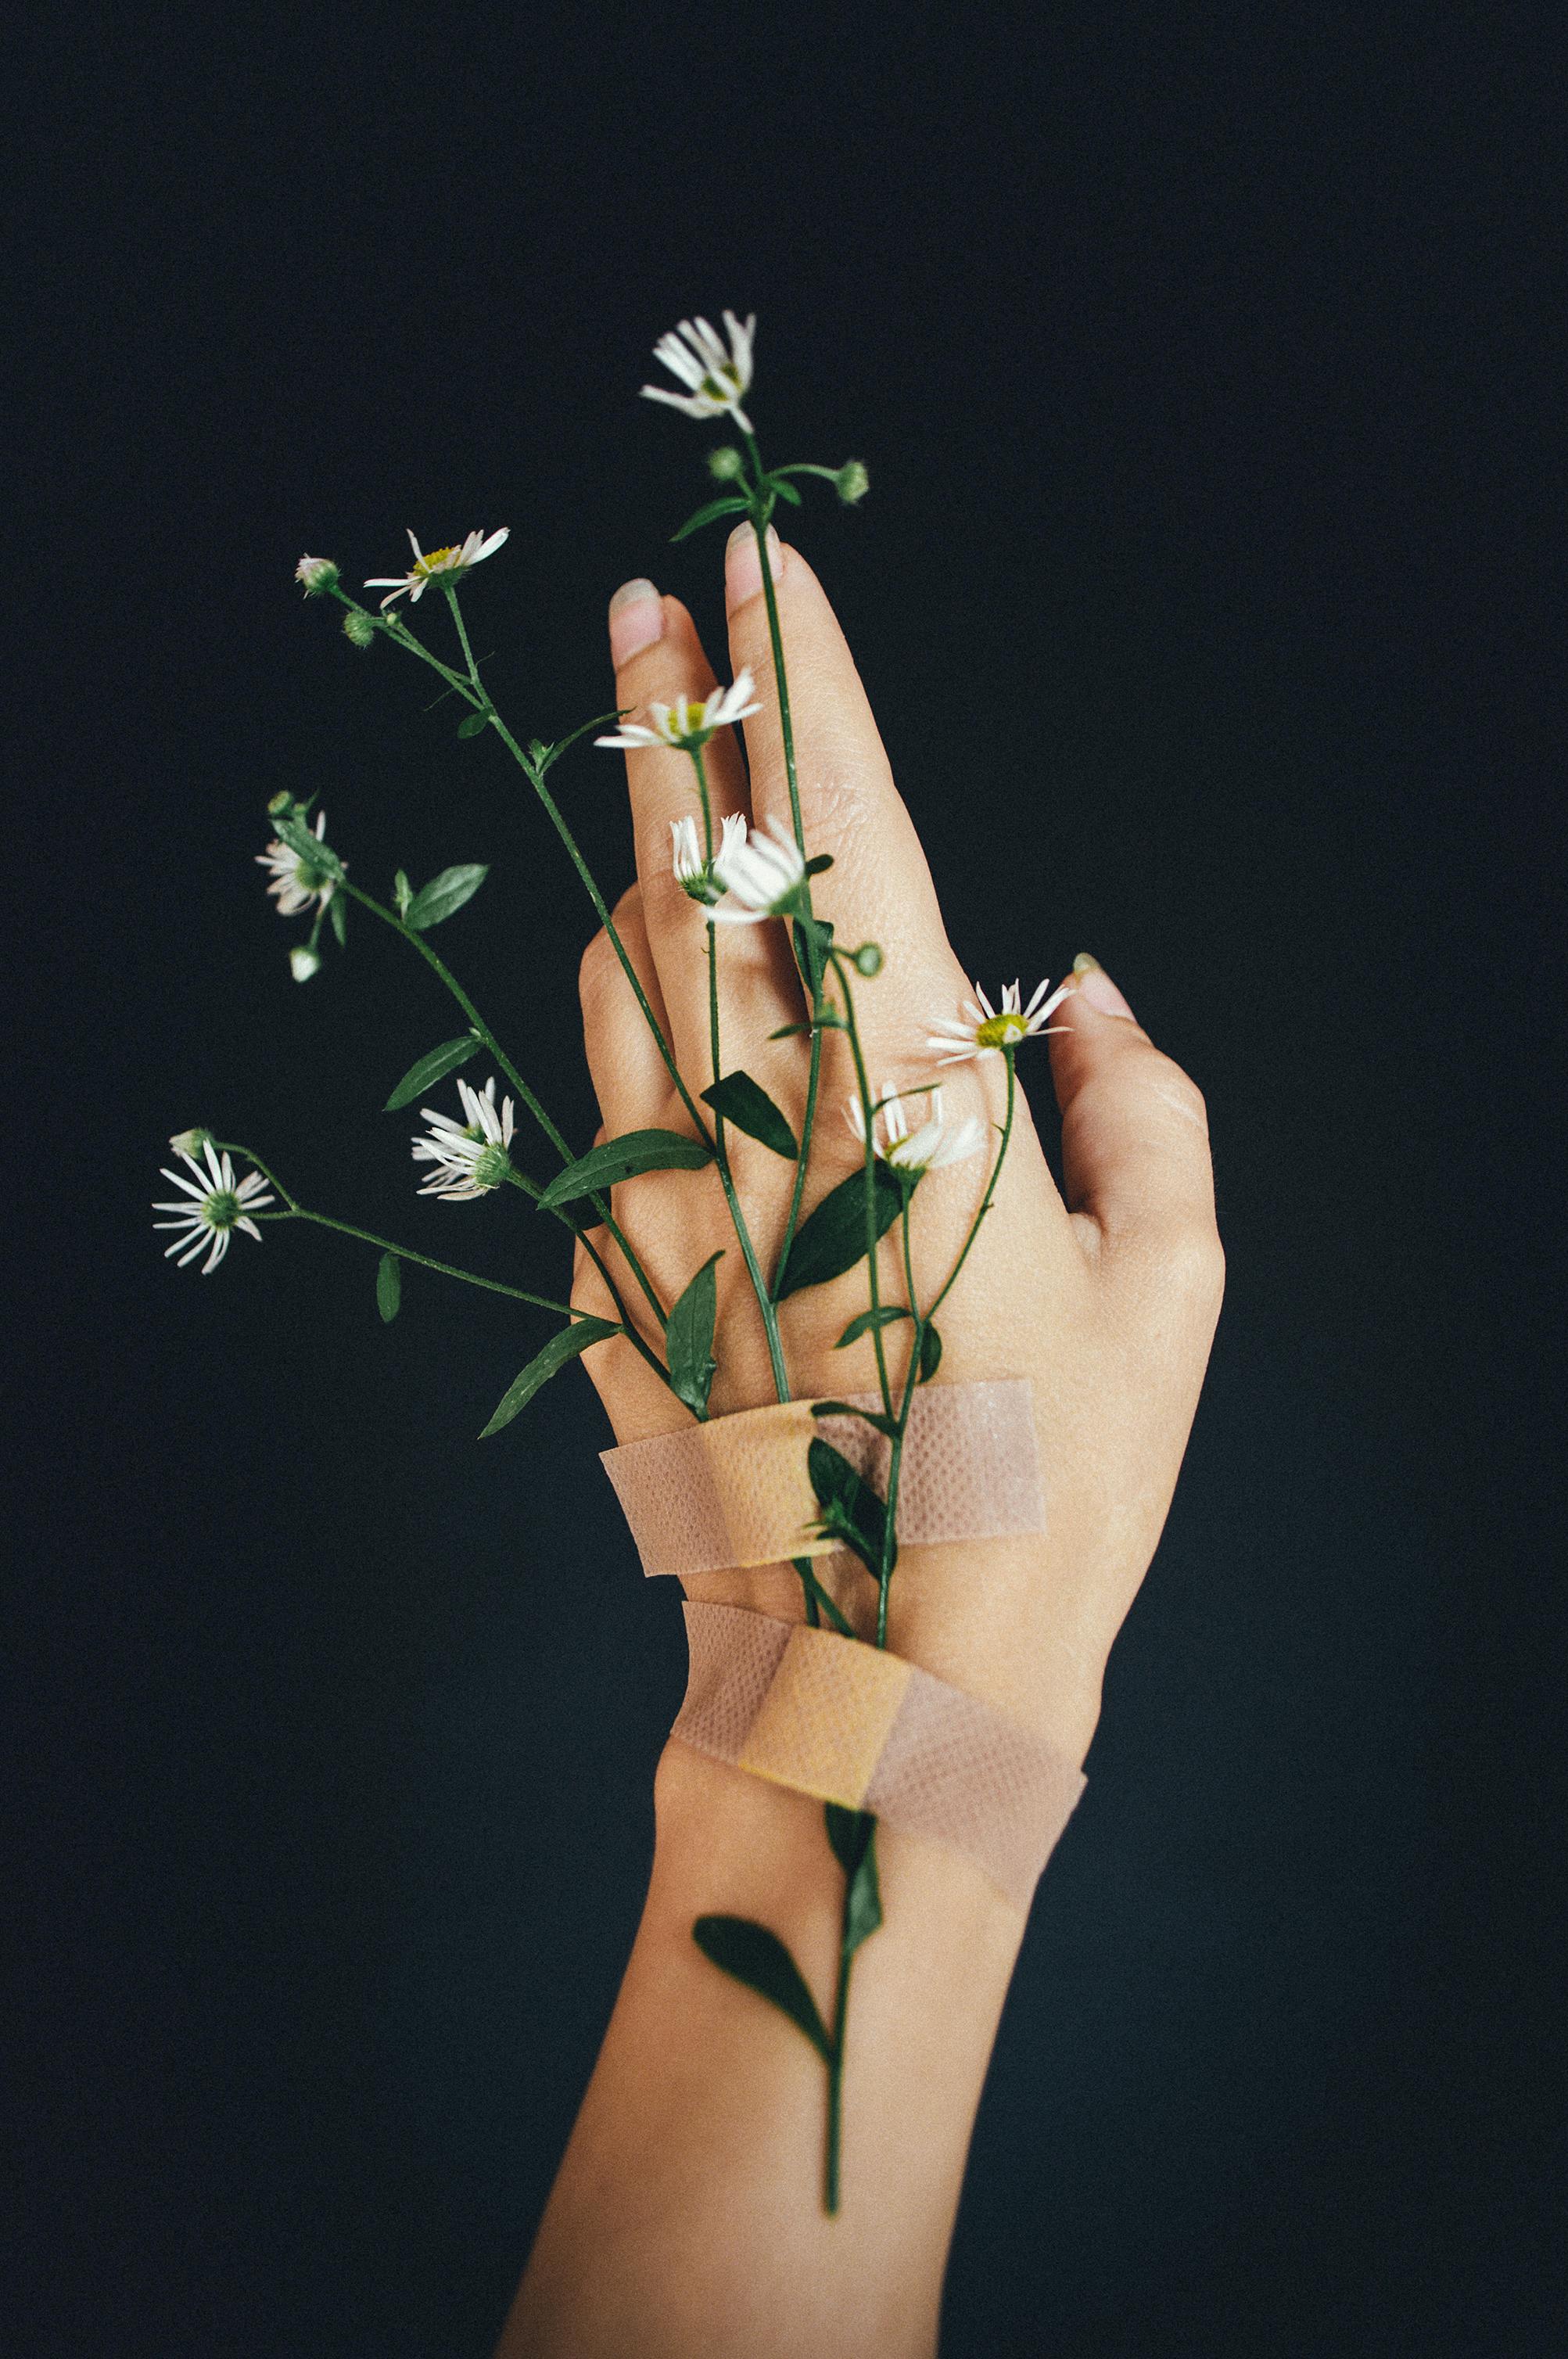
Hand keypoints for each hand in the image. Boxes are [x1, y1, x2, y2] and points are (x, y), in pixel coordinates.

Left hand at [572, 523, 1222, 1762]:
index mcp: (914, 1083)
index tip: (762, 568)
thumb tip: (1083, 986)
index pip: (842, 821)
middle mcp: (766, 1101)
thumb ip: (1148, 1103)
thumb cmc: (1056, 1489)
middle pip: (697, 856)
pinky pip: (593, 1077)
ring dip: (628, 831)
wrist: (879, 1675)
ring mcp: (668, 1179)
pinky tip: (622, 949)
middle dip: (672, 708)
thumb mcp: (1174, 1288)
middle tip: (648, 602)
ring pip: (624, 953)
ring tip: (636, 736)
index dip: (802, 679)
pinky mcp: (615, 1260)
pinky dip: (610, 986)